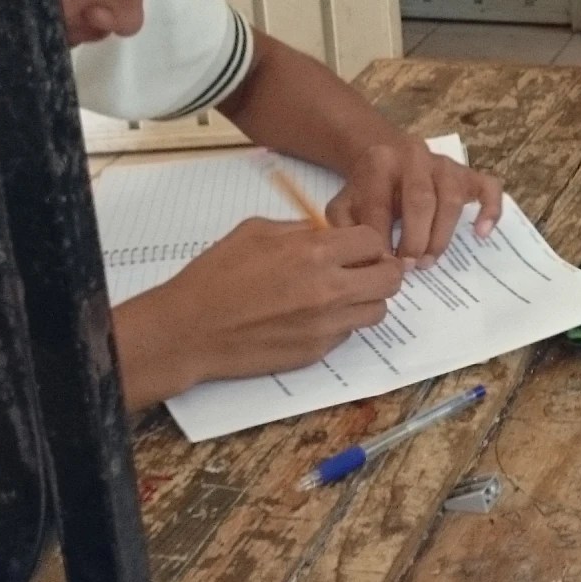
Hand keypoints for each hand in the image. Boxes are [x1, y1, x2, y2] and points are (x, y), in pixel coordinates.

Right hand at [117, 218, 405, 401]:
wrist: (190, 329)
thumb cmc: (215, 277)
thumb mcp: (255, 231)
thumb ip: (299, 230)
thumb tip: (327, 234)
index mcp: (313, 252)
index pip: (373, 240)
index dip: (367, 241)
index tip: (356, 245)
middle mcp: (329, 289)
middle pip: (390, 279)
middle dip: (381, 270)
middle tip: (364, 269)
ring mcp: (326, 324)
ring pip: (377, 311)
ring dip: (366, 299)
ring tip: (341, 293)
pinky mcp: (317, 351)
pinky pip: (349, 333)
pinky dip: (342, 322)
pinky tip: (315, 315)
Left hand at [328, 139, 502, 264]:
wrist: (386, 155)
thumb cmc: (366, 189)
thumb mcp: (344, 205)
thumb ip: (345, 229)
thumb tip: (364, 260)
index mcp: (380, 162)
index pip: (380, 204)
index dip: (382, 239)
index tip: (383, 265)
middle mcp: (415, 156)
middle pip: (421, 201)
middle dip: (415, 239)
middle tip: (410, 266)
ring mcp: (445, 164)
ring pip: (451, 199)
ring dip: (441, 235)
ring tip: (429, 260)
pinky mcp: (468, 172)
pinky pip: (488, 188)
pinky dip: (490, 211)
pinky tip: (481, 234)